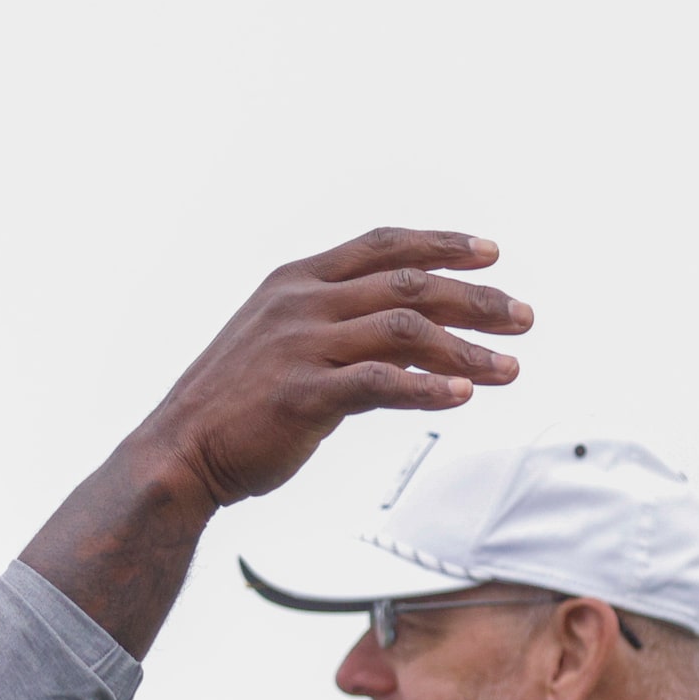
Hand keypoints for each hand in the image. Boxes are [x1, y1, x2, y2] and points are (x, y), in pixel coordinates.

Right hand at [131, 227, 532, 510]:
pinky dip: (428, 388)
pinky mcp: (302, 394)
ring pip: (406, 330)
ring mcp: (300, 346)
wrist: (177, 455)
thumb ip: (337, 332)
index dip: (442, 244)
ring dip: (466, 348)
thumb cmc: (229, 408)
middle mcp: (300, 304)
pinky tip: (461, 396)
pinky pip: (381, 382)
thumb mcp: (278, 346)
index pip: (383, 246)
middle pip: (408, 284)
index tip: (490, 254)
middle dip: (476, 298)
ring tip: (508, 368)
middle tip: (522, 318)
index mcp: (295, 282)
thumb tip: (408, 344)